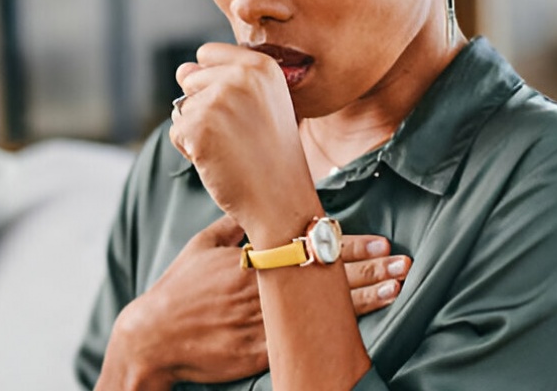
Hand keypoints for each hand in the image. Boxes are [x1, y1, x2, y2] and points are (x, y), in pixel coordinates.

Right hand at [100, 218, 411, 387]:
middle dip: (368, 267)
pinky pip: (306, 343)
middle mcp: (265, 288)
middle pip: (326, 275)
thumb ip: (232, 225)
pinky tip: (362, 332)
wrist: (154, 338)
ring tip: (397, 286)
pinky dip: (336, 336)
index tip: (379, 238)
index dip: (348, 243)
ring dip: (365, 298)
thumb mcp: (200, 247)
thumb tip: (255, 203)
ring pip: (324, 309)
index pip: (310, 247)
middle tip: (402, 261)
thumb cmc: (177, 290)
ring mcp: (266, 322)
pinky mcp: (262, 352)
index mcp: (254, 259)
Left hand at [169, 43, 316, 240]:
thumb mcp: (261, 105)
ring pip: (181, 108)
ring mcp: (219, 100)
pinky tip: (219, 161)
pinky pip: (176, 132)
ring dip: (197, 131)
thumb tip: (182, 70)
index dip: (213, 84)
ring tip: (231, 149)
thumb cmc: (271, 155)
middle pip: (190, 80)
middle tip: (237, 135)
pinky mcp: (199, 127)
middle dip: (203, 109)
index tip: (240, 111)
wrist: (281, 201)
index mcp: (261, 65)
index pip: (206, 54)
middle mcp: (240, 75)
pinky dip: (190, 151)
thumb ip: (223, 80)